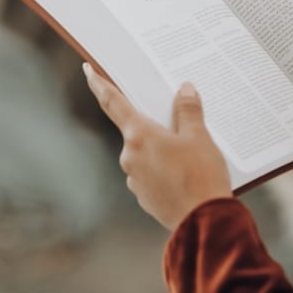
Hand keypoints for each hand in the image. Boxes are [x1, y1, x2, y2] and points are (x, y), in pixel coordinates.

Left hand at [83, 63, 231, 229]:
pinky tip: (186, 173)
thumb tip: (184, 90)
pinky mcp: (144, 196)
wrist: (204, 222)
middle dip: (153, 123)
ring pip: (145, 153)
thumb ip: (188, 111)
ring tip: (190, 153)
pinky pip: (151, 173)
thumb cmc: (201, 176)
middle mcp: (130, 156)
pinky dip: (164, 168)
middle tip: (176, 121)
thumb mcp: (200, 137)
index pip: (113, 102)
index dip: (99, 84)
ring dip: (161, 148)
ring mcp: (135, 179)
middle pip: (136, 129)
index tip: (88, 70)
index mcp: (139, 135)